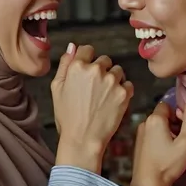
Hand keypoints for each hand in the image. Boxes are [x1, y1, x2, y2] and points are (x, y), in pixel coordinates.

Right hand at [51, 43, 133, 172]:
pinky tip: (113, 101)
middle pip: (104, 60)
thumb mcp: (57, 89)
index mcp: (77, 67)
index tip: (87, 72)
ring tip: (104, 96)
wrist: (82, 139)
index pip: (87, 49)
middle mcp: (96, 70)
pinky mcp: (124, 93)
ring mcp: (112, 81)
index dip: (87, 60)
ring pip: (117, 71)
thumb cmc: (67, 117)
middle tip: (95, 89)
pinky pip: (128, 84)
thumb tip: (72, 46)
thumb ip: (65, 64)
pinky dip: (123, 90)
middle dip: (101, 70)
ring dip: (113, 79)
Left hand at [130, 99, 185, 185]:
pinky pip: (152, 134)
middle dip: (174, 123)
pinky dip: (159, 138)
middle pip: (163, 115)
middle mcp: (144, 123)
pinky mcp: (138, 144)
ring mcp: (139, 134)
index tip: (184, 129)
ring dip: (167, 131)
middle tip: (181, 139)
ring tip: (174, 147)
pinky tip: (164, 152)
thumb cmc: (169, 163)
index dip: (179, 114)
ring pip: (157, 125)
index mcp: (155, 119)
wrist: (148, 184)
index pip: (168, 105)